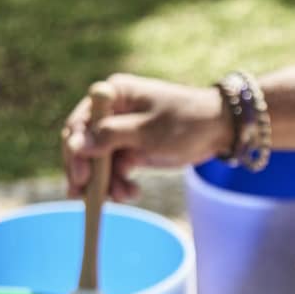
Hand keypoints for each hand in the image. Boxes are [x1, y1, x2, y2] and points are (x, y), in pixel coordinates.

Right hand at [61, 73, 228, 200]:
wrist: (219, 130)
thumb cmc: (186, 121)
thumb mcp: (147, 130)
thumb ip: (111, 136)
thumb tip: (76, 146)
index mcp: (113, 96)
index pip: (80, 124)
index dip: (75, 151)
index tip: (80, 176)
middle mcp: (112, 112)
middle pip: (84, 145)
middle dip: (87, 172)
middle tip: (85, 197)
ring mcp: (121, 133)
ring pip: (99, 162)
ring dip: (106, 183)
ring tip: (124, 197)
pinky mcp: (132, 150)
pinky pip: (115, 170)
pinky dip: (119, 183)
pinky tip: (131, 193)